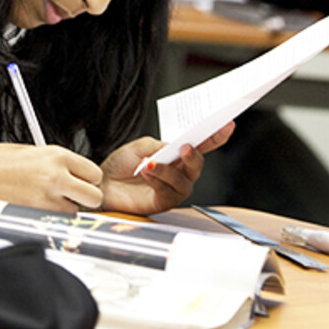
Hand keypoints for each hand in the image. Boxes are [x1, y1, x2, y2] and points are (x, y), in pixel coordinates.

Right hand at [0, 143, 104, 211]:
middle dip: (85, 198)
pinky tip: (36, 211)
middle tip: (72, 196)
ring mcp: (46, 200)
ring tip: (46, 203)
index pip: (94, 173)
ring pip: (75, 214)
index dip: (88, 179)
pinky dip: (49, 221)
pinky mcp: (34, 217)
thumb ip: (55, 162)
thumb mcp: (30, 151)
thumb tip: (71, 171)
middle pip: (94, 197)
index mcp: (57, 156)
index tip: (81, 181)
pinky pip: (54, 224)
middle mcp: (56, 177)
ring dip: (66, 211)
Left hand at [99, 123, 234, 214]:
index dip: (215, 136)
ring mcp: (172, 189)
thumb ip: (160, 146)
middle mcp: (178, 172)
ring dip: (168, 171)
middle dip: (194, 156)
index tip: (227, 125)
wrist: (101, 183)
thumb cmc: (120, 165)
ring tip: (151, 163)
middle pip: (197, 165)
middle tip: (185, 147)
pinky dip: (158, 180)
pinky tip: (146, 172)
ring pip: (184, 181)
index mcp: (176, 155)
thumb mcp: (140, 147)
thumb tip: (175, 147)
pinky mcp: (162, 203)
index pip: (201, 145)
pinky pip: (168, 192)